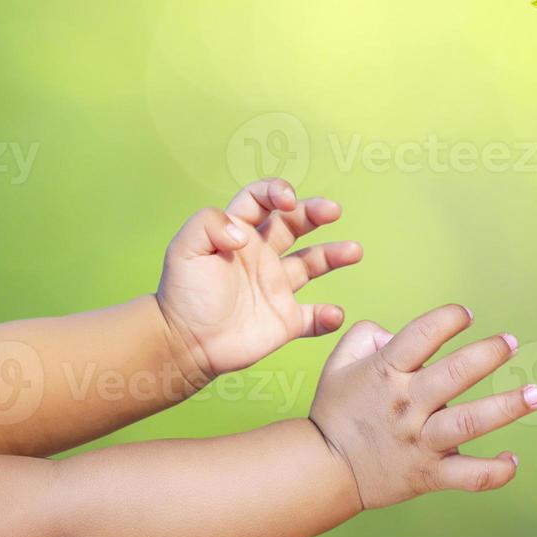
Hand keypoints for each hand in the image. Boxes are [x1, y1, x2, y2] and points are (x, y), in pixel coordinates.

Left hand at [156, 178, 362, 382]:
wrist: (183, 344)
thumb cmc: (182, 295)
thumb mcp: (183, 250)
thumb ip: (208, 226)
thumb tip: (243, 234)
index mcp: (238, 233)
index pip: (261, 199)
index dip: (276, 191)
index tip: (288, 200)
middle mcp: (262, 255)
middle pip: (295, 223)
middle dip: (315, 212)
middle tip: (332, 211)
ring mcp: (276, 287)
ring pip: (313, 263)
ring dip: (334, 254)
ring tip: (354, 251)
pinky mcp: (286, 319)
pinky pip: (314, 317)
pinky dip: (327, 317)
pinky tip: (333, 314)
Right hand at [309, 305, 536, 510]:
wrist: (322, 470)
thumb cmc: (336, 412)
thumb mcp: (339, 363)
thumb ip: (366, 334)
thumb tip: (396, 331)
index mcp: (386, 373)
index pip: (423, 334)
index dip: (449, 319)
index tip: (466, 315)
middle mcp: (407, 405)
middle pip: (455, 374)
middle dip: (489, 354)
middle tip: (511, 343)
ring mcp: (420, 441)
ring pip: (470, 422)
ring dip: (507, 407)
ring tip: (536, 393)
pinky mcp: (429, 474)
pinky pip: (468, 476)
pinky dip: (494, 471)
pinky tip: (513, 460)